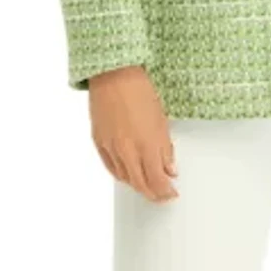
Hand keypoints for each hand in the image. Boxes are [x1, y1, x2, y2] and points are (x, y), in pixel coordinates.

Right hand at [88, 65, 178, 202]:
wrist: (114, 74)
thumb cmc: (140, 90)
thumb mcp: (161, 119)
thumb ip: (165, 148)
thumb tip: (170, 169)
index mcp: (146, 144)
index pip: (157, 181)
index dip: (165, 192)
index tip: (172, 193)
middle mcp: (127, 150)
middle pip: (140, 184)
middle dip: (153, 194)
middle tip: (162, 195)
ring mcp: (111, 147)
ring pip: (124, 178)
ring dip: (138, 185)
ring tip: (148, 185)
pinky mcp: (98, 142)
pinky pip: (110, 167)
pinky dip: (121, 175)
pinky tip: (128, 175)